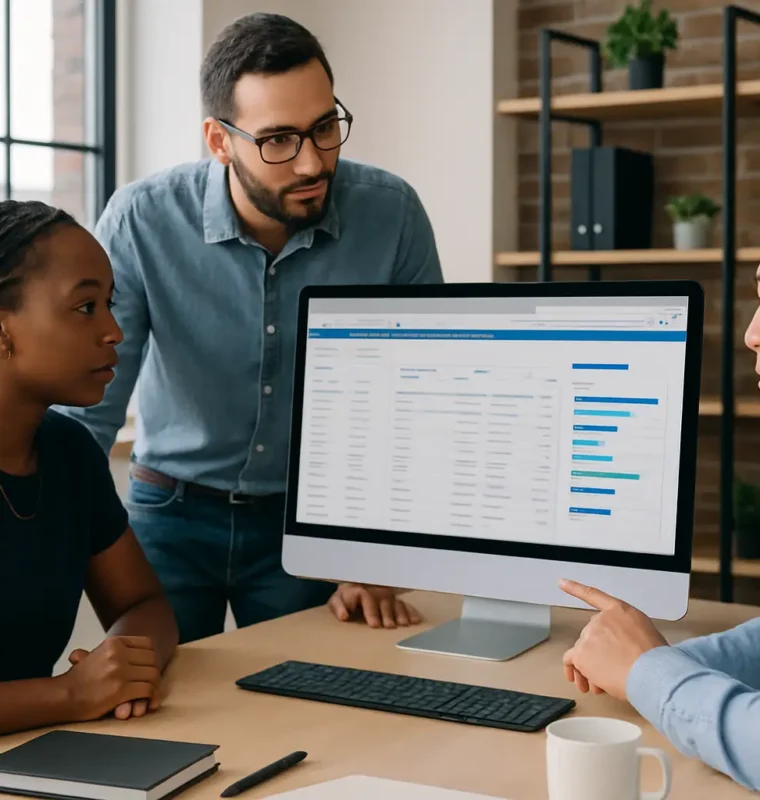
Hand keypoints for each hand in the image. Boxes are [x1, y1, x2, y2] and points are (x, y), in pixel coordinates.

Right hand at [67, 649, 150, 720]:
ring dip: (154, 686)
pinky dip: (152, 696)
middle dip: (154, 672)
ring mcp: (120, 670)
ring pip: (152, 674)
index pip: (147, 643)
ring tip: (152, 695)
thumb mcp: (97, 654)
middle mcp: (118, 653)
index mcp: (114, 642)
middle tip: (153, 683)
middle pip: (152, 659)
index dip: (151, 656)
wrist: (62, 696)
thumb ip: (115, 650)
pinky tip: (150, 702)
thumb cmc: (79, 679)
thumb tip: (143, 648)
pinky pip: (147, 689)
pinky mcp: (120, 689)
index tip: (149, 667)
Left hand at [328, 583, 420, 628]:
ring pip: (395, 601)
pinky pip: (404, 604)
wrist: (354, 587)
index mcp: (359, 590)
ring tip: (403, 624)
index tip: (374, 625)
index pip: (366, 597)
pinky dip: (410, 612)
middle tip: (389, 626)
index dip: (371, 611)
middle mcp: (375, 590)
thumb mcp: (336, 601)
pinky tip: (415, 620)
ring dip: (400, 613)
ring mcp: (387, 594)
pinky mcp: (395, 599)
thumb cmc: (345, 599)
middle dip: (387, 613)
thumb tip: (344, 616)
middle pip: (383, 599)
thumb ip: (338, 607)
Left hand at [559, 579, 667, 700]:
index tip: (561, 582)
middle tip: (609, 672)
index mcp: (620, 610)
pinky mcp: (581, 653)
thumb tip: (620, 649)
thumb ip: (628, 633)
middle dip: (599, 654)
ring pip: (584, 652)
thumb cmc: (655, 658)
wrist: (651, 671)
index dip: (576, 589)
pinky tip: (571, 676)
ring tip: (601, 684)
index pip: (594, 596)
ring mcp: (589, 635)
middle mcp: (601, 619)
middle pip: (592, 636)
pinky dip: (570, 668)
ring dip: (590, 668)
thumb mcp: (647, 633)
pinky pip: (569, 660)